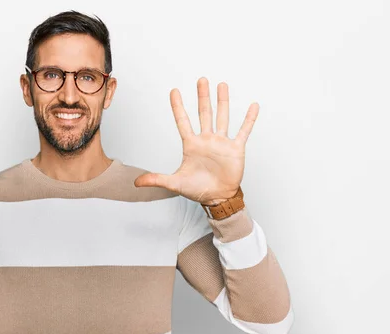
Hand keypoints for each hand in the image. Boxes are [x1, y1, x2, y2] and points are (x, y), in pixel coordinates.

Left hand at [134, 77, 257, 204]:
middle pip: (204, 113)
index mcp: (191, 145)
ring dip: (222, 101)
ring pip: (222, 117)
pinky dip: (249, 119)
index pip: (183, 121)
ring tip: (222, 85)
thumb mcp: (174, 184)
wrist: (217, 198)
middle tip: (201, 80)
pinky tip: (253, 106)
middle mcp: (206, 140)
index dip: (178, 107)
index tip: (174, 91)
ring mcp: (221, 143)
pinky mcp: (235, 149)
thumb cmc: (197, 190)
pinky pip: (243, 131)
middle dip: (202, 96)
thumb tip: (136, 182)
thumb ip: (157, 179)